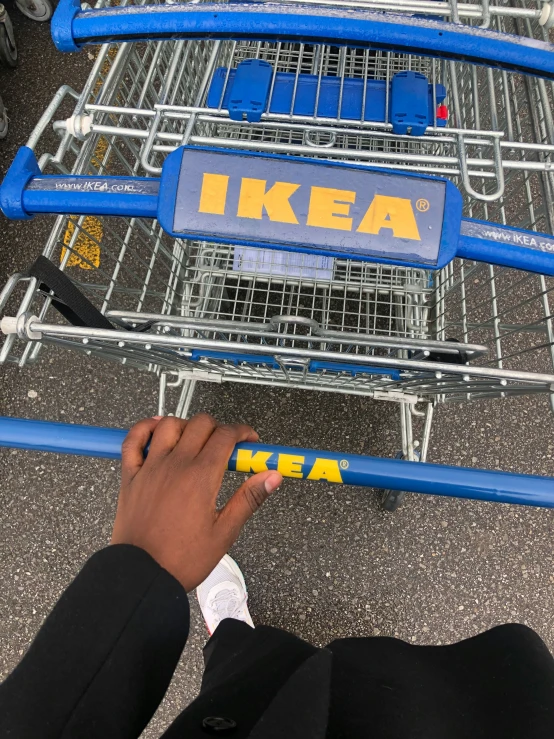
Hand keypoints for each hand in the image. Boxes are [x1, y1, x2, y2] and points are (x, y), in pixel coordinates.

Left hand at [111, 413, 281, 590]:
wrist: (141, 577)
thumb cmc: (182, 559)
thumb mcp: (224, 532)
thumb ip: (249, 498)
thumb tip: (273, 476)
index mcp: (201, 476)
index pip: (226, 435)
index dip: (242, 433)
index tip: (249, 443)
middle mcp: (176, 464)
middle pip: (201, 424)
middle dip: (219, 428)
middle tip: (226, 447)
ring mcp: (150, 467)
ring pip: (170, 425)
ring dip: (187, 426)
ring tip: (196, 441)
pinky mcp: (131, 475)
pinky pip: (133, 440)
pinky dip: (145, 428)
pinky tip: (158, 429)